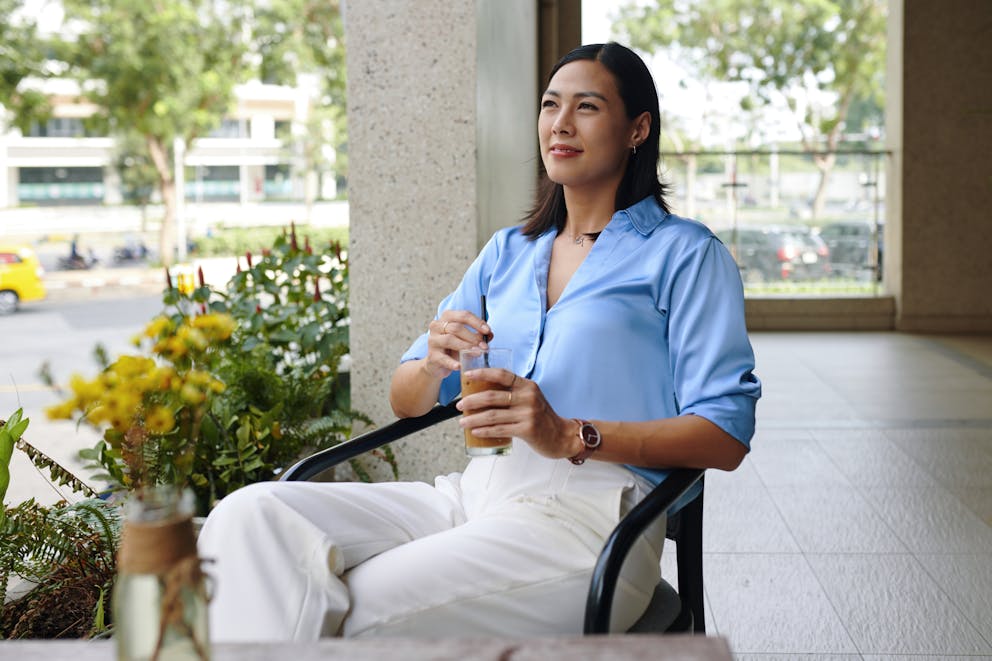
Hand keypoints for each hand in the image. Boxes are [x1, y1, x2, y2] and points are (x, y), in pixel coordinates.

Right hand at [422, 311, 491, 379]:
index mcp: (447, 317)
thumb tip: (490, 334)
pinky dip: (452, 362)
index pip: (463, 315)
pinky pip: (443, 358)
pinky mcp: (432, 355)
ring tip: (477, 353)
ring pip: (450, 339)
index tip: (488, 331)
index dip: (477, 323)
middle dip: (473, 337)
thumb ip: (478, 335)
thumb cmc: (454, 348)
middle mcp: (437, 326)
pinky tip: (460, 366)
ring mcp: (432, 340)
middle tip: (484, 346)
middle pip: (456, 328)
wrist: (438, 364)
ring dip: (466, 346)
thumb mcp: (467, 339)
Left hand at [455, 370, 580, 459]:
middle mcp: (528, 397)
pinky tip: (475, 431)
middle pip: (492, 396)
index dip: (482, 373)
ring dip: (474, 418)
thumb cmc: (541, 417)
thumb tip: (481, 392)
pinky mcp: (528, 429)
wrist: (561, 436)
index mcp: (527, 385)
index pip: (502, 374)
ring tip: (462, 421)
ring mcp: (528, 413)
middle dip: (471, 401)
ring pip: (493, 415)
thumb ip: (512, 393)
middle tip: (459, 405)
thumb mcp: (530, 398)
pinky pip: (500, 429)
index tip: (467, 375)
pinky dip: (485, 430)